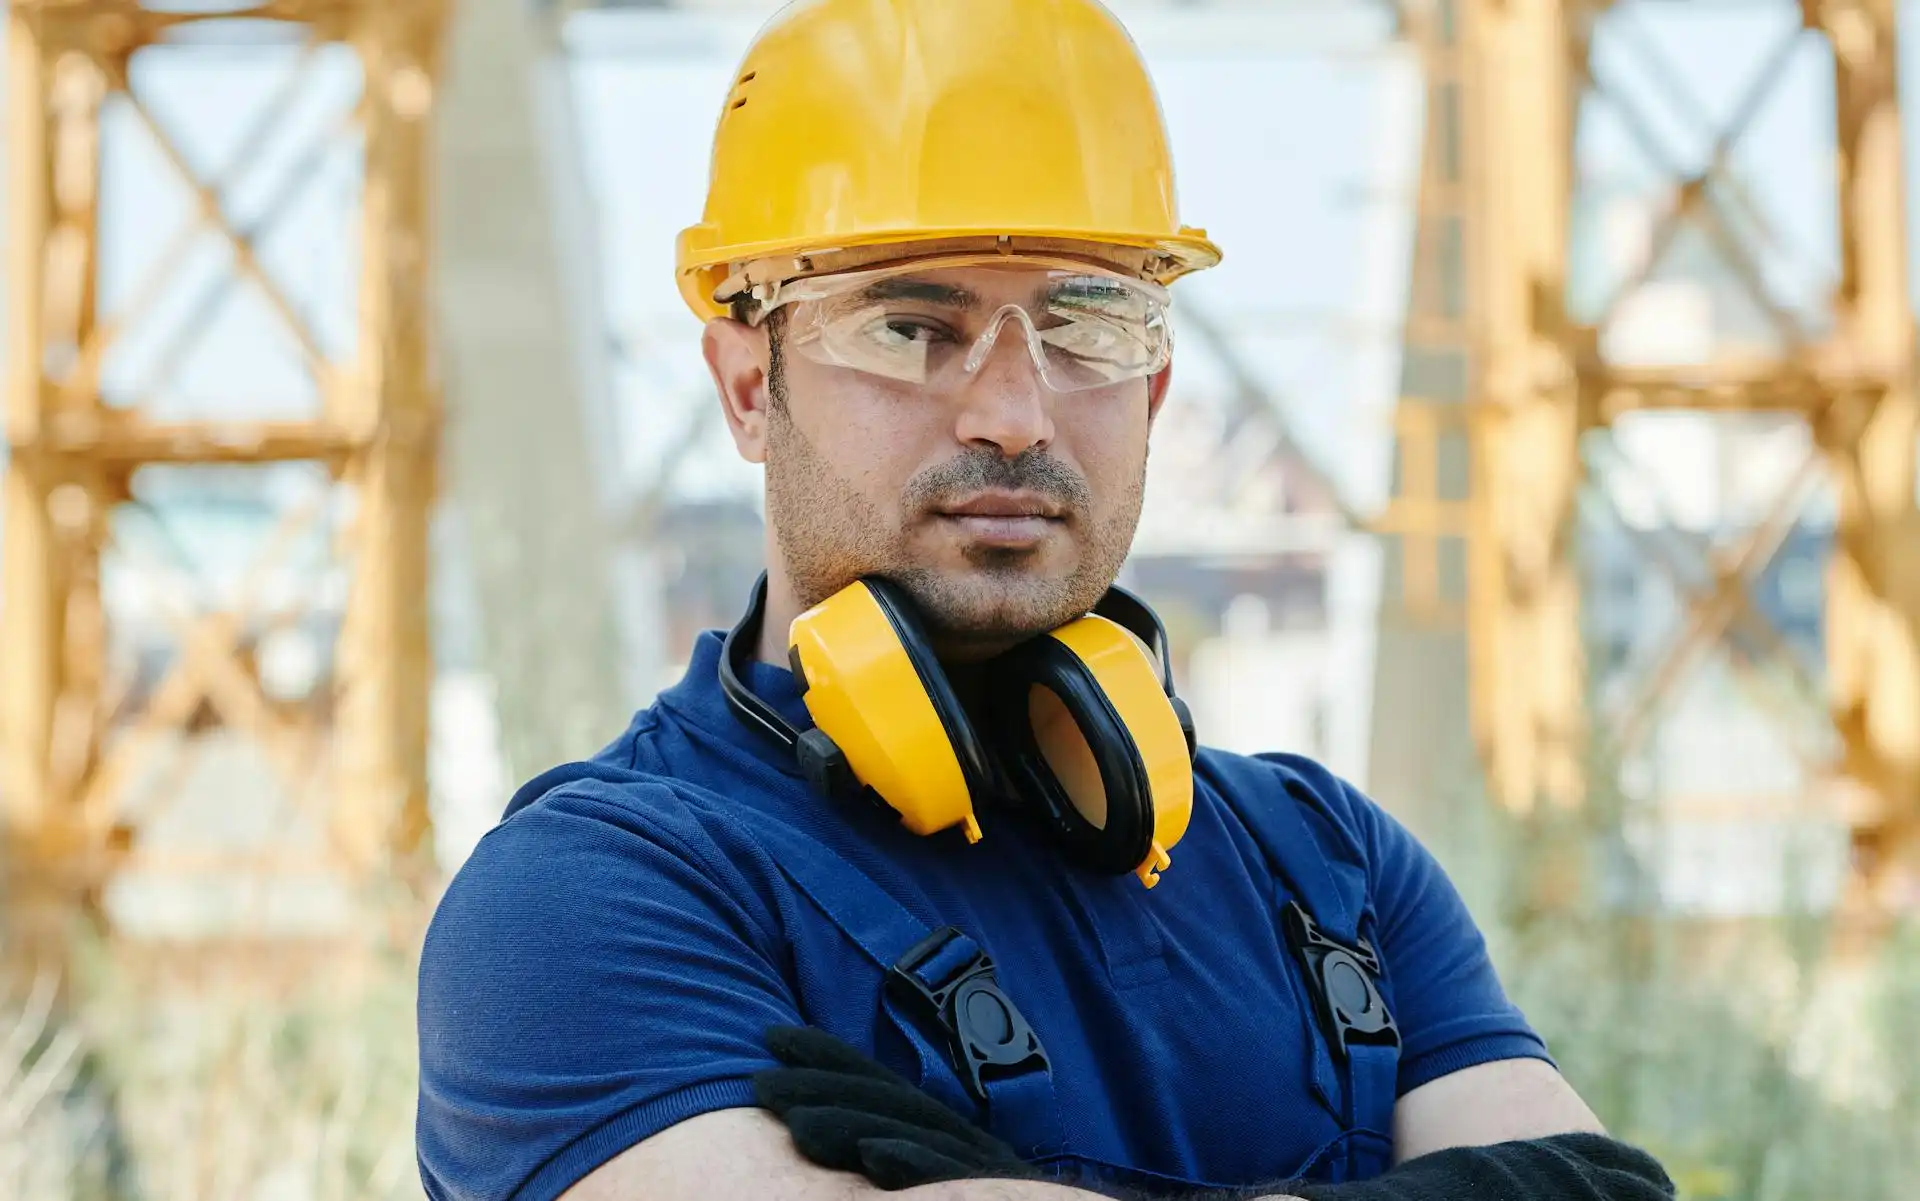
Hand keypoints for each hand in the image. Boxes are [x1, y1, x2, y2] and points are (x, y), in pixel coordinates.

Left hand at [753, 1024, 1040, 1190]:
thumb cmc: (991, 1198)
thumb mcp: (941, 1173)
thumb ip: (904, 1152)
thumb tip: (851, 1139)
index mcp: (948, 1137)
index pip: (882, 1087)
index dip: (829, 1057)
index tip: (774, 1036)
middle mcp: (964, 1145)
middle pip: (890, 1103)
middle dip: (823, 1085)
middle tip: (762, 1082)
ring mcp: (980, 1170)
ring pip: (913, 1138)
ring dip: (854, 1126)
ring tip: (798, 1126)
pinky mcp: (992, 1191)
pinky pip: (954, 1179)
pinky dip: (917, 1166)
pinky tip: (878, 1159)